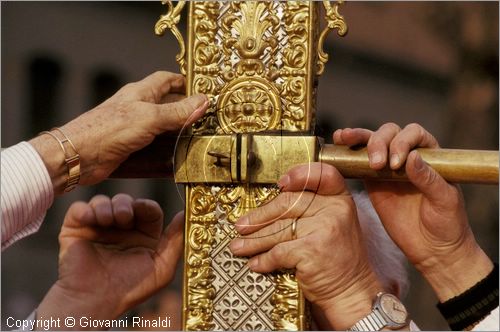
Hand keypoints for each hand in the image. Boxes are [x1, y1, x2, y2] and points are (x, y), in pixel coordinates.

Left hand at [29, 71, 208, 193]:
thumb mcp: (149, 118)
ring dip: (179, 133)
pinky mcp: (131, 147)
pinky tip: (180, 158)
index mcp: (141, 92)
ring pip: (163, 127)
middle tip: (208, 118)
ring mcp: (134, 128)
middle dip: (186, 110)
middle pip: (168, 104)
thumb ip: (177, 112)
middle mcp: (138, 108)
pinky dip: (168, 151)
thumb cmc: (108, 130)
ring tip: (199, 140)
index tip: (203, 90)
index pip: (167, 80)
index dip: (185, 82)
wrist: (78, 156)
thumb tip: (203, 102)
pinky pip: (154, 146)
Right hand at [36, 194, 183, 328]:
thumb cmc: (130, 289)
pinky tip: (91, 220)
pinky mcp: (76, 229)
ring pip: (104, 201)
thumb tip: (185, 213)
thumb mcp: (162, 267)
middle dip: (126, 204)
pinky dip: (86, 209)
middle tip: (124, 217)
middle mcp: (121, 228)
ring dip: (107, 205)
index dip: (147, 206)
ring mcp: (98, 227)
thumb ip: (175, 240)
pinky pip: (79, 209)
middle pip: (126, 201)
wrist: (97, 301)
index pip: (148, 210)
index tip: (144, 210)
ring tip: (108, 221)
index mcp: (143, 235)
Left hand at [229, 163, 382, 329]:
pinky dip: (263, 260)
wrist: (352, 291)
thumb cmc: (337, 258)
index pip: (322, 174)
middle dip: (259, 217)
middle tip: (242, 226)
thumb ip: (310, 210)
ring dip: (254, 241)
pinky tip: (256, 264)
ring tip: (239, 246)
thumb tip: (267, 208)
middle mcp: (334, 209)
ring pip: (278, 229)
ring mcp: (324, 228)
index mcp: (339, 199)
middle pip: (287, 203)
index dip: (299, 175)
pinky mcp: (311, 249)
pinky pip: (277, 251)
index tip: (280, 184)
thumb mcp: (332, 224)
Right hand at [333, 123, 492, 300]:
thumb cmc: (447, 224)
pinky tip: (338, 145)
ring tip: (344, 138)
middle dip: (378, 143)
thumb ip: (428, 179)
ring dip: (358, 137)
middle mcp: (408, 155)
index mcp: (430, 155)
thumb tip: (412, 156)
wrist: (433, 250)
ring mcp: (388, 167)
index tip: (397, 164)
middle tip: (376, 164)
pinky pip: (358, 162)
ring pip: (371, 141)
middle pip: (389, 133)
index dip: (402, 142)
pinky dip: (348, 152)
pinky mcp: (372, 181)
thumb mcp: (444, 201)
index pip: (413, 133)